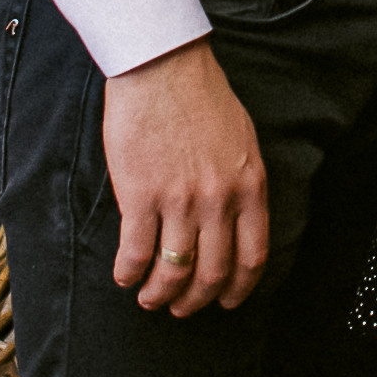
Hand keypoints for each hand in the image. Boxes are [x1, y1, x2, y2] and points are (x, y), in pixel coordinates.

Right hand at [101, 36, 270, 315]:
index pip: (253, 256)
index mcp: (250, 185)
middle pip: (212, 273)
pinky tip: (124, 276)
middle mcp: (219, 200)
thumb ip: (242, 182)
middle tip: (181, 309)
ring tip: (150, 299)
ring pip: (173, 271)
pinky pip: (135, 252)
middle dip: (196, 300)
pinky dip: (129, 273)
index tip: (226, 302)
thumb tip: (236, 220)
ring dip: (160, 294)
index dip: (239, 289)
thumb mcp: (243, 140)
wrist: (163, 67)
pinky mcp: (140, 196)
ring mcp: (180, 201)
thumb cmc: (202, 96)